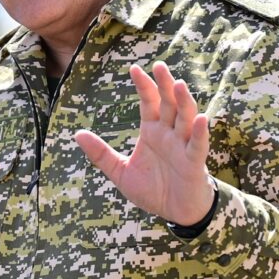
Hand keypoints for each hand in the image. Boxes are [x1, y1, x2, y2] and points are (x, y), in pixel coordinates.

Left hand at [73, 61, 214, 226]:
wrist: (175, 212)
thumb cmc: (152, 189)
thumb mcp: (120, 172)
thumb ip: (100, 154)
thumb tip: (76, 134)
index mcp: (152, 131)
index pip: (149, 102)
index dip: (144, 86)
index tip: (134, 69)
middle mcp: (169, 133)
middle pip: (169, 103)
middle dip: (164, 85)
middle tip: (159, 66)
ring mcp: (183, 146)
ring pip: (186, 119)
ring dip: (183, 102)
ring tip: (179, 85)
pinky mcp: (194, 163)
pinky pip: (198, 145)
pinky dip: (200, 133)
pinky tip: (201, 119)